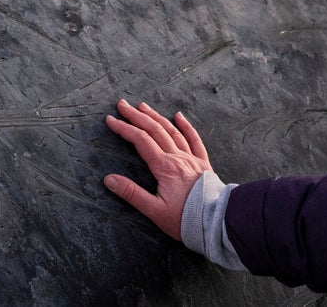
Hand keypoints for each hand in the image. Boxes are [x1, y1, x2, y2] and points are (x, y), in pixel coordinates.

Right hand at [103, 99, 211, 239]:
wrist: (218, 222)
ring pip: (171, 131)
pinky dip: (186, 126)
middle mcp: (177, 157)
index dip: (123, 128)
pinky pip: (194, 140)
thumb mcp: (154, 210)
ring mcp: (191, 158)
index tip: (110, 120)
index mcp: (164, 167)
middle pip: (154, 130)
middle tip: (122, 105)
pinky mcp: (203, 164)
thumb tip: (108, 179)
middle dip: (136, 116)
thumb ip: (131, 193)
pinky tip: (178, 116)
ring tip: (142, 106)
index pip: (139, 140)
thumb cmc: (186, 219)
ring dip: (155, 116)